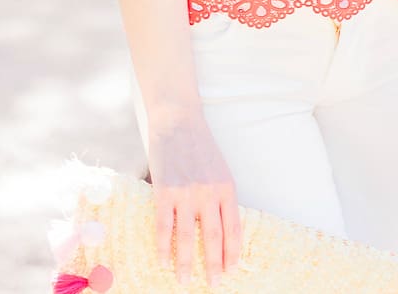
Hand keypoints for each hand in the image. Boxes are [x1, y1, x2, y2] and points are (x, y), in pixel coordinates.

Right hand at [147, 114, 241, 287]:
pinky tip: (163, 262)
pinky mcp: (165, 191)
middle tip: (215, 284)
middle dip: (215, 265)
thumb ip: (221, 196)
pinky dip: (164, 247)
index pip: (234, 229)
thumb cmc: (199, 145)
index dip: (233, 252)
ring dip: (188, 263)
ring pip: (189, 238)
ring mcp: (187, 193)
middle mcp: (209, 193)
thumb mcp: (219, 169)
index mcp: (227, 188)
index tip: (232, 270)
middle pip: (214, 238)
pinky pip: (165, 227)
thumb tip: (222, 228)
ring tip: (185, 281)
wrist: (178, 120)